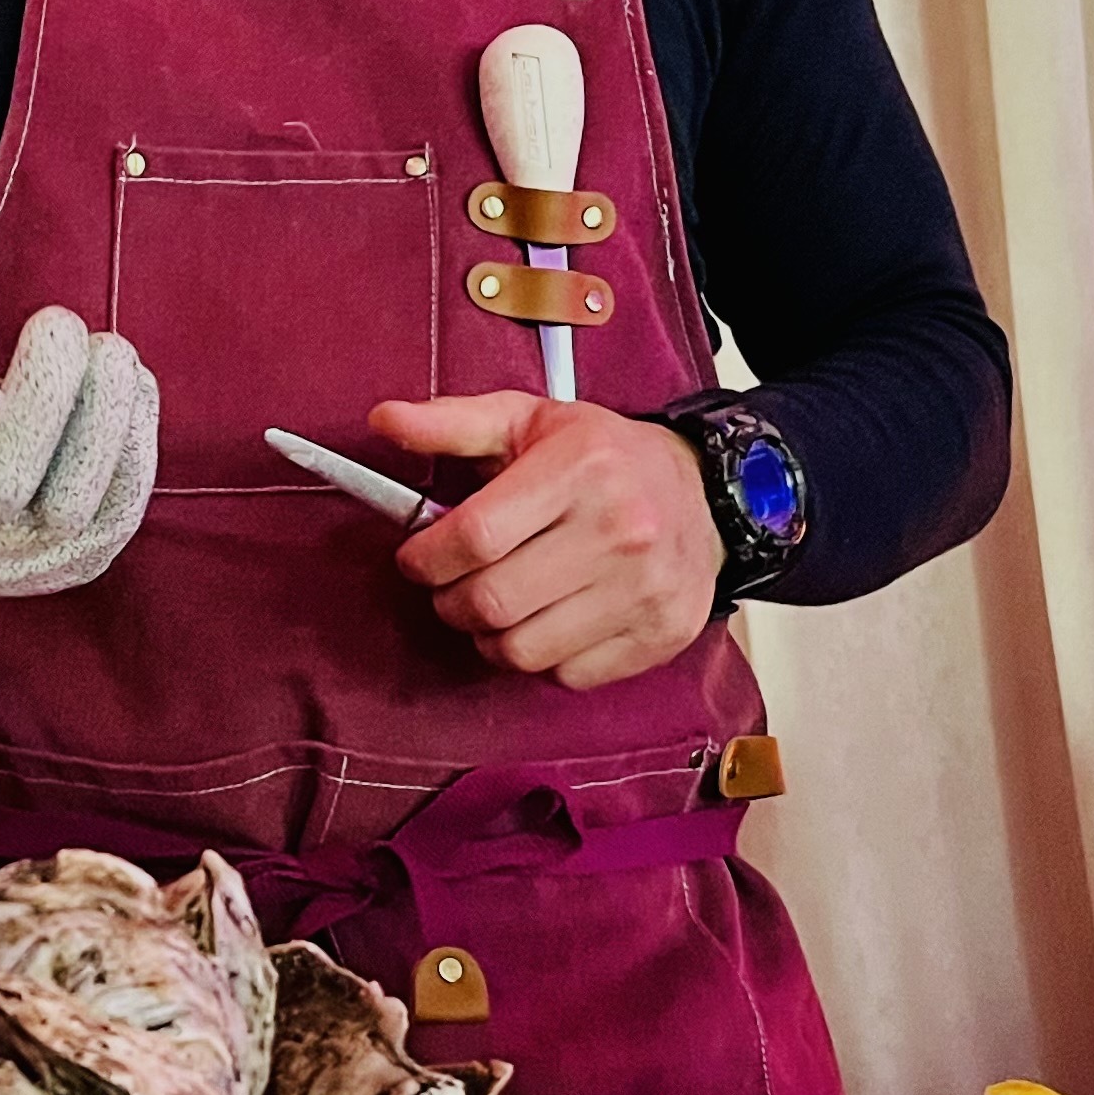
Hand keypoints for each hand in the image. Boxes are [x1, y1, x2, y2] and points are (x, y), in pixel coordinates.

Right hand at [0, 296, 155, 599]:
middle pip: (8, 476)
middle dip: (44, 387)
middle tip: (56, 321)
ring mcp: (29, 559)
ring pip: (76, 494)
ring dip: (107, 409)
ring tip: (107, 349)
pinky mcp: (85, 559)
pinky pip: (124, 501)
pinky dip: (138, 435)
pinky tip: (130, 383)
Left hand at [374, 391, 720, 689]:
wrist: (709, 494)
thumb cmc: (606, 458)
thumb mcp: (529, 421)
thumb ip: (452, 422)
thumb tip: (384, 420)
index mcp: (582, 467)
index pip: (475, 536)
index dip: (427, 558)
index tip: (418, 557)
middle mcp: (620, 529)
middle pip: (491, 601)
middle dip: (450, 601)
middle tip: (453, 586)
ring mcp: (644, 589)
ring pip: (522, 650)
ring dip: (490, 636)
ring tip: (498, 605)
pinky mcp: (660, 634)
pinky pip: (566, 674)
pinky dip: (542, 657)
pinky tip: (547, 620)